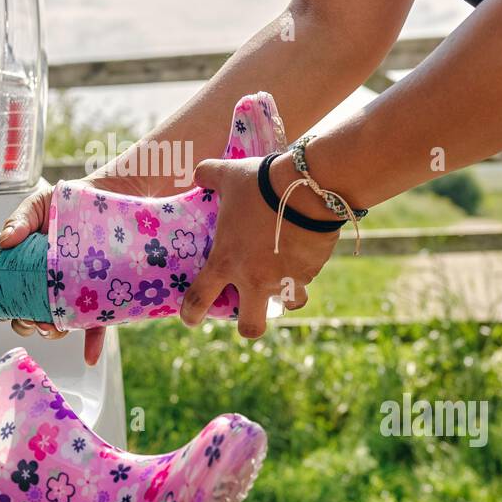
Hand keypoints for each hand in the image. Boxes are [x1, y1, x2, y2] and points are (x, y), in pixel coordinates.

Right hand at [0, 170, 151, 366]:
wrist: (113, 195)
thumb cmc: (70, 202)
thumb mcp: (38, 205)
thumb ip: (19, 219)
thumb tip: (5, 241)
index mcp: (29, 267)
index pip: (12, 293)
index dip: (6, 304)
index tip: (6, 306)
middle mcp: (50, 285)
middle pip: (31, 314)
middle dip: (28, 322)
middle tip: (33, 317)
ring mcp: (75, 294)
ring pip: (59, 324)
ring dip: (53, 331)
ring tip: (54, 327)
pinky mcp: (101, 300)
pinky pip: (96, 327)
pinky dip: (93, 346)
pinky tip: (90, 357)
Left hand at [180, 155, 340, 338]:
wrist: (307, 188)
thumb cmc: (260, 183)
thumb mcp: (229, 174)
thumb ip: (208, 175)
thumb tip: (197, 173)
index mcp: (226, 261)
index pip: (200, 298)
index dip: (191, 313)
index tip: (190, 319)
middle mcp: (254, 279)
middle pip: (250, 327)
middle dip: (248, 326)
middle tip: (248, 312)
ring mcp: (285, 280)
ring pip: (287, 304)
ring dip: (285, 296)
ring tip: (284, 278)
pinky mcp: (310, 272)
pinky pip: (306, 279)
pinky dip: (304, 271)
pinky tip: (303, 253)